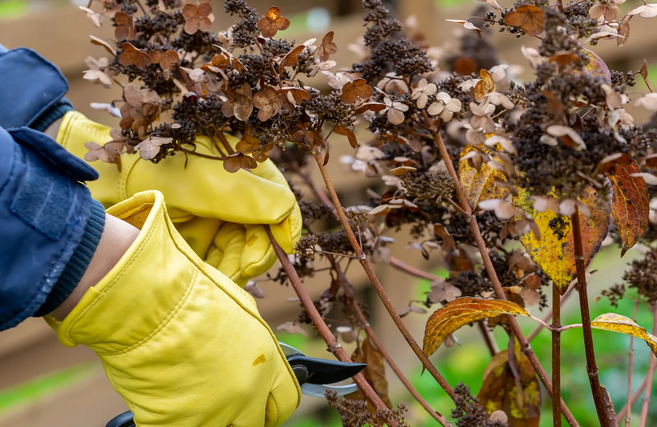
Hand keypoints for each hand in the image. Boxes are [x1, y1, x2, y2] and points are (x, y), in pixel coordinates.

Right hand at [46, 190, 300, 425]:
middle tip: (223, 399)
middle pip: (254, 423)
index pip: (286, 401)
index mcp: (265, 365)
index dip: (271, 401)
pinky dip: (171, 415)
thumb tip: (253, 355)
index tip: (261, 401)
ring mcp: (209, 414)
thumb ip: (253, 343)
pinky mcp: (171, 423)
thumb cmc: (191, 294)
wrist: (148, 304)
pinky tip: (164, 392)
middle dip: (243, 414)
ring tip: (190, 392)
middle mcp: (244, 395)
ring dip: (207, 416)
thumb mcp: (241, 310)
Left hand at [55, 111, 300, 285]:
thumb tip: (289, 217)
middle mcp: (232, 196)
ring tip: (221, 278)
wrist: (107, 181)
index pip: (279, 201)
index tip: (285, 248)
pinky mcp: (193, 238)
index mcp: (243, 173)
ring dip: (234, 267)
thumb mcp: (213, 182)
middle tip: (243, 269)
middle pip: (259, 232)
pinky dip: (215, 273)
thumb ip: (257, 198)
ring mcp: (213, 217)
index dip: (285, 225)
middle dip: (254, 253)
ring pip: (237, 251)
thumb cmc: (162, 170)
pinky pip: (214, 261)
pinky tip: (208, 280)